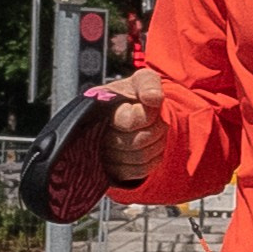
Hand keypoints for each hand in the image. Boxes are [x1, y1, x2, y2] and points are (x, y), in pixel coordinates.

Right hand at [94, 68, 165, 187]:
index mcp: (102, 108)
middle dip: (155, 130)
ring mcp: (103, 155)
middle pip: (138, 142)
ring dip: (155, 145)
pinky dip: (150, 160)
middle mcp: (97, 133)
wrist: (132, 113)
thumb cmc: (135, 96)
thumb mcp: (142, 80)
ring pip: (140, 158)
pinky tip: (147, 147)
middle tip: (153, 120)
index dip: (146, 115)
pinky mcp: (112, 171)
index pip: (129, 120)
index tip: (150, 105)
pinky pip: (139, 171)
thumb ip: (148, 82)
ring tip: (149, 131)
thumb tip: (153, 98)